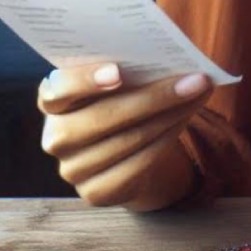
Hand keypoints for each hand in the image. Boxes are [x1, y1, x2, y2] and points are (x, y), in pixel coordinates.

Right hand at [37, 62, 211, 207]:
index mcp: (52, 102)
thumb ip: (130, 68)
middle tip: (195, 80)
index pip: (56, 90)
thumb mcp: (118, 84)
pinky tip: (185, 120)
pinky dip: (167, 138)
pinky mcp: (96, 193)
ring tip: (198, 95)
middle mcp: (56, 137)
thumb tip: (174, 57)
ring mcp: (73, 170)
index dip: (84, 81)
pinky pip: (137, 165)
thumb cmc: (120, 103)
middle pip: (102, 117)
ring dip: (170, 116)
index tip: (118, 71)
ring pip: (127, 140)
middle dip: (154, 97)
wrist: (123, 153)